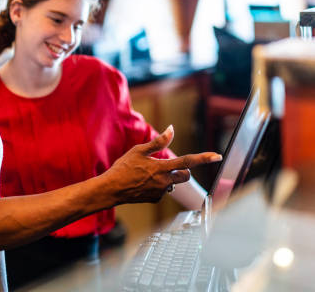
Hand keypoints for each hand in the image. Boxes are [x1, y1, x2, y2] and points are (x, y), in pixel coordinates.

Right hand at [103, 125, 221, 203]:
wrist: (112, 189)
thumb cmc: (123, 168)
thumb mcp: (138, 151)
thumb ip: (158, 142)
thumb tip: (171, 129)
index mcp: (161, 167)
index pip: (188, 161)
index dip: (204, 158)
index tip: (217, 156)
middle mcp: (164, 181)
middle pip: (186, 175)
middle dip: (183, 170)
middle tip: (169, 166)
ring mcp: (161, 192)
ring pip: (173, 183)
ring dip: (168, 178)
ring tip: (148, 175)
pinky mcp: (156, 199)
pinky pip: (163, 191)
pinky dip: (158, 186)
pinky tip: (144, 183)